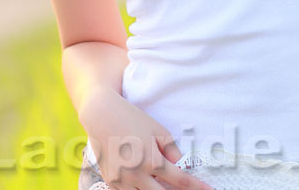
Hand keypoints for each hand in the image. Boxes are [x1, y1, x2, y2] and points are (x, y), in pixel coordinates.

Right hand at [80, 88, 212, 189]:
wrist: (101, 116)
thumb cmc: (132, 118)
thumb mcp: (157, 130)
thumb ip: (171, 150)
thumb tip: (181, 167)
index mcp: (151, 160)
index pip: (180, 181)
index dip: (197, 188)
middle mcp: (136, 175)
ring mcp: (122, 182)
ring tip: (165, 186)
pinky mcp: (111, 184)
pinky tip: (148, 185)